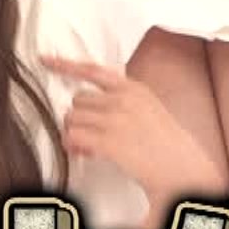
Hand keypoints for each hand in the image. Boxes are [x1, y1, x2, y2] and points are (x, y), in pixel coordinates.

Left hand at [40, 55, 228, 204]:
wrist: (184, 168)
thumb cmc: (166, 145)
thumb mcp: (148, 109)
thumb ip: (121, 101)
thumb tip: (89, 107)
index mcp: (133, 88)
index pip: (92, 70)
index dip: (64, 64)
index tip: (44, 59)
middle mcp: (123, 99)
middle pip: (77, 100)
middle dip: (79, 117)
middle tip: (89, 135)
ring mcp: (116, 119)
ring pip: (72, 119)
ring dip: (76, 133)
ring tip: (91, 147)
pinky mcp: (109, 140)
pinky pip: (73, 137)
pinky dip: (73, 146)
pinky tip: (85, 153)